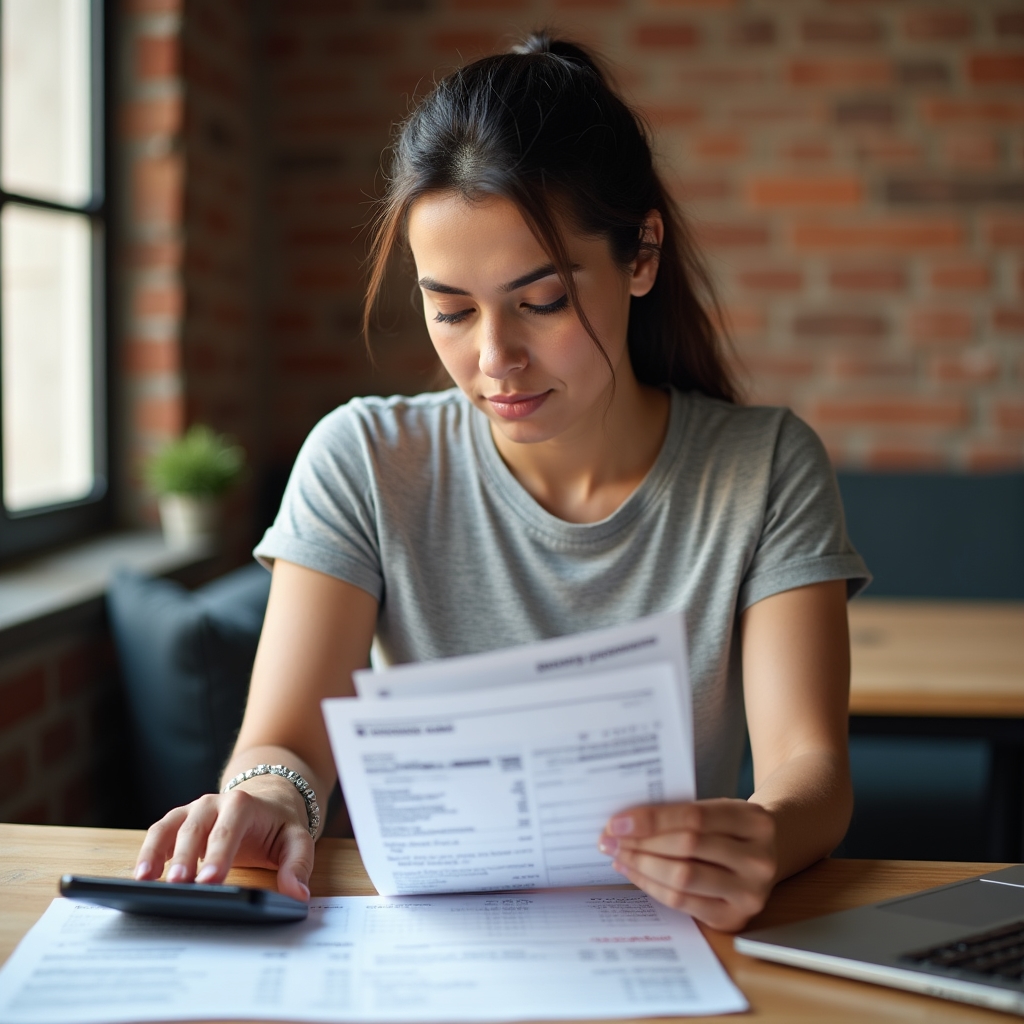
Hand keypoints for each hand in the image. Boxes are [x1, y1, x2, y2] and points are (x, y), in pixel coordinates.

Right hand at [133, 775, 313, 900]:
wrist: (267, 801)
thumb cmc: (278, 826)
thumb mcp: (297, 840)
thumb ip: (297, 865)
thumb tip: (297, 895)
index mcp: (244, 804)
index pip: (230, 828)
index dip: (219, 854)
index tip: (210, 880)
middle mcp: (214, 803)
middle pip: (195, 828)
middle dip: (185, 857)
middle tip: (178, 887)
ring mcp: (193, 811)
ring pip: (169, 827)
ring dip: (155, 852)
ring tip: (144, 881)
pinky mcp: (178, 822)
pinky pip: (159, 833)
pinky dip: (148, 852)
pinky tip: (141, 877)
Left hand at [598, 799, 776, 931]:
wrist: (766, 856)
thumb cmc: (729, 828)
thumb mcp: (718, 809)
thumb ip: (681, 813)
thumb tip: (625, 822)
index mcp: (755, 822)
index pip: (694, 817)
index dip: (652, 820)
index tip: (617, 822)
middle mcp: (758, 860)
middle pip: (686, 848)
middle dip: (641, 843)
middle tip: (609, 839)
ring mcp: (749, 894)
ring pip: (682, 878)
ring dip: (641, 866)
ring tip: (618, 855)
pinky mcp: (734, 918)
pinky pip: (683, 902)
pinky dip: (652, 886)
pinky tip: (633, 872)